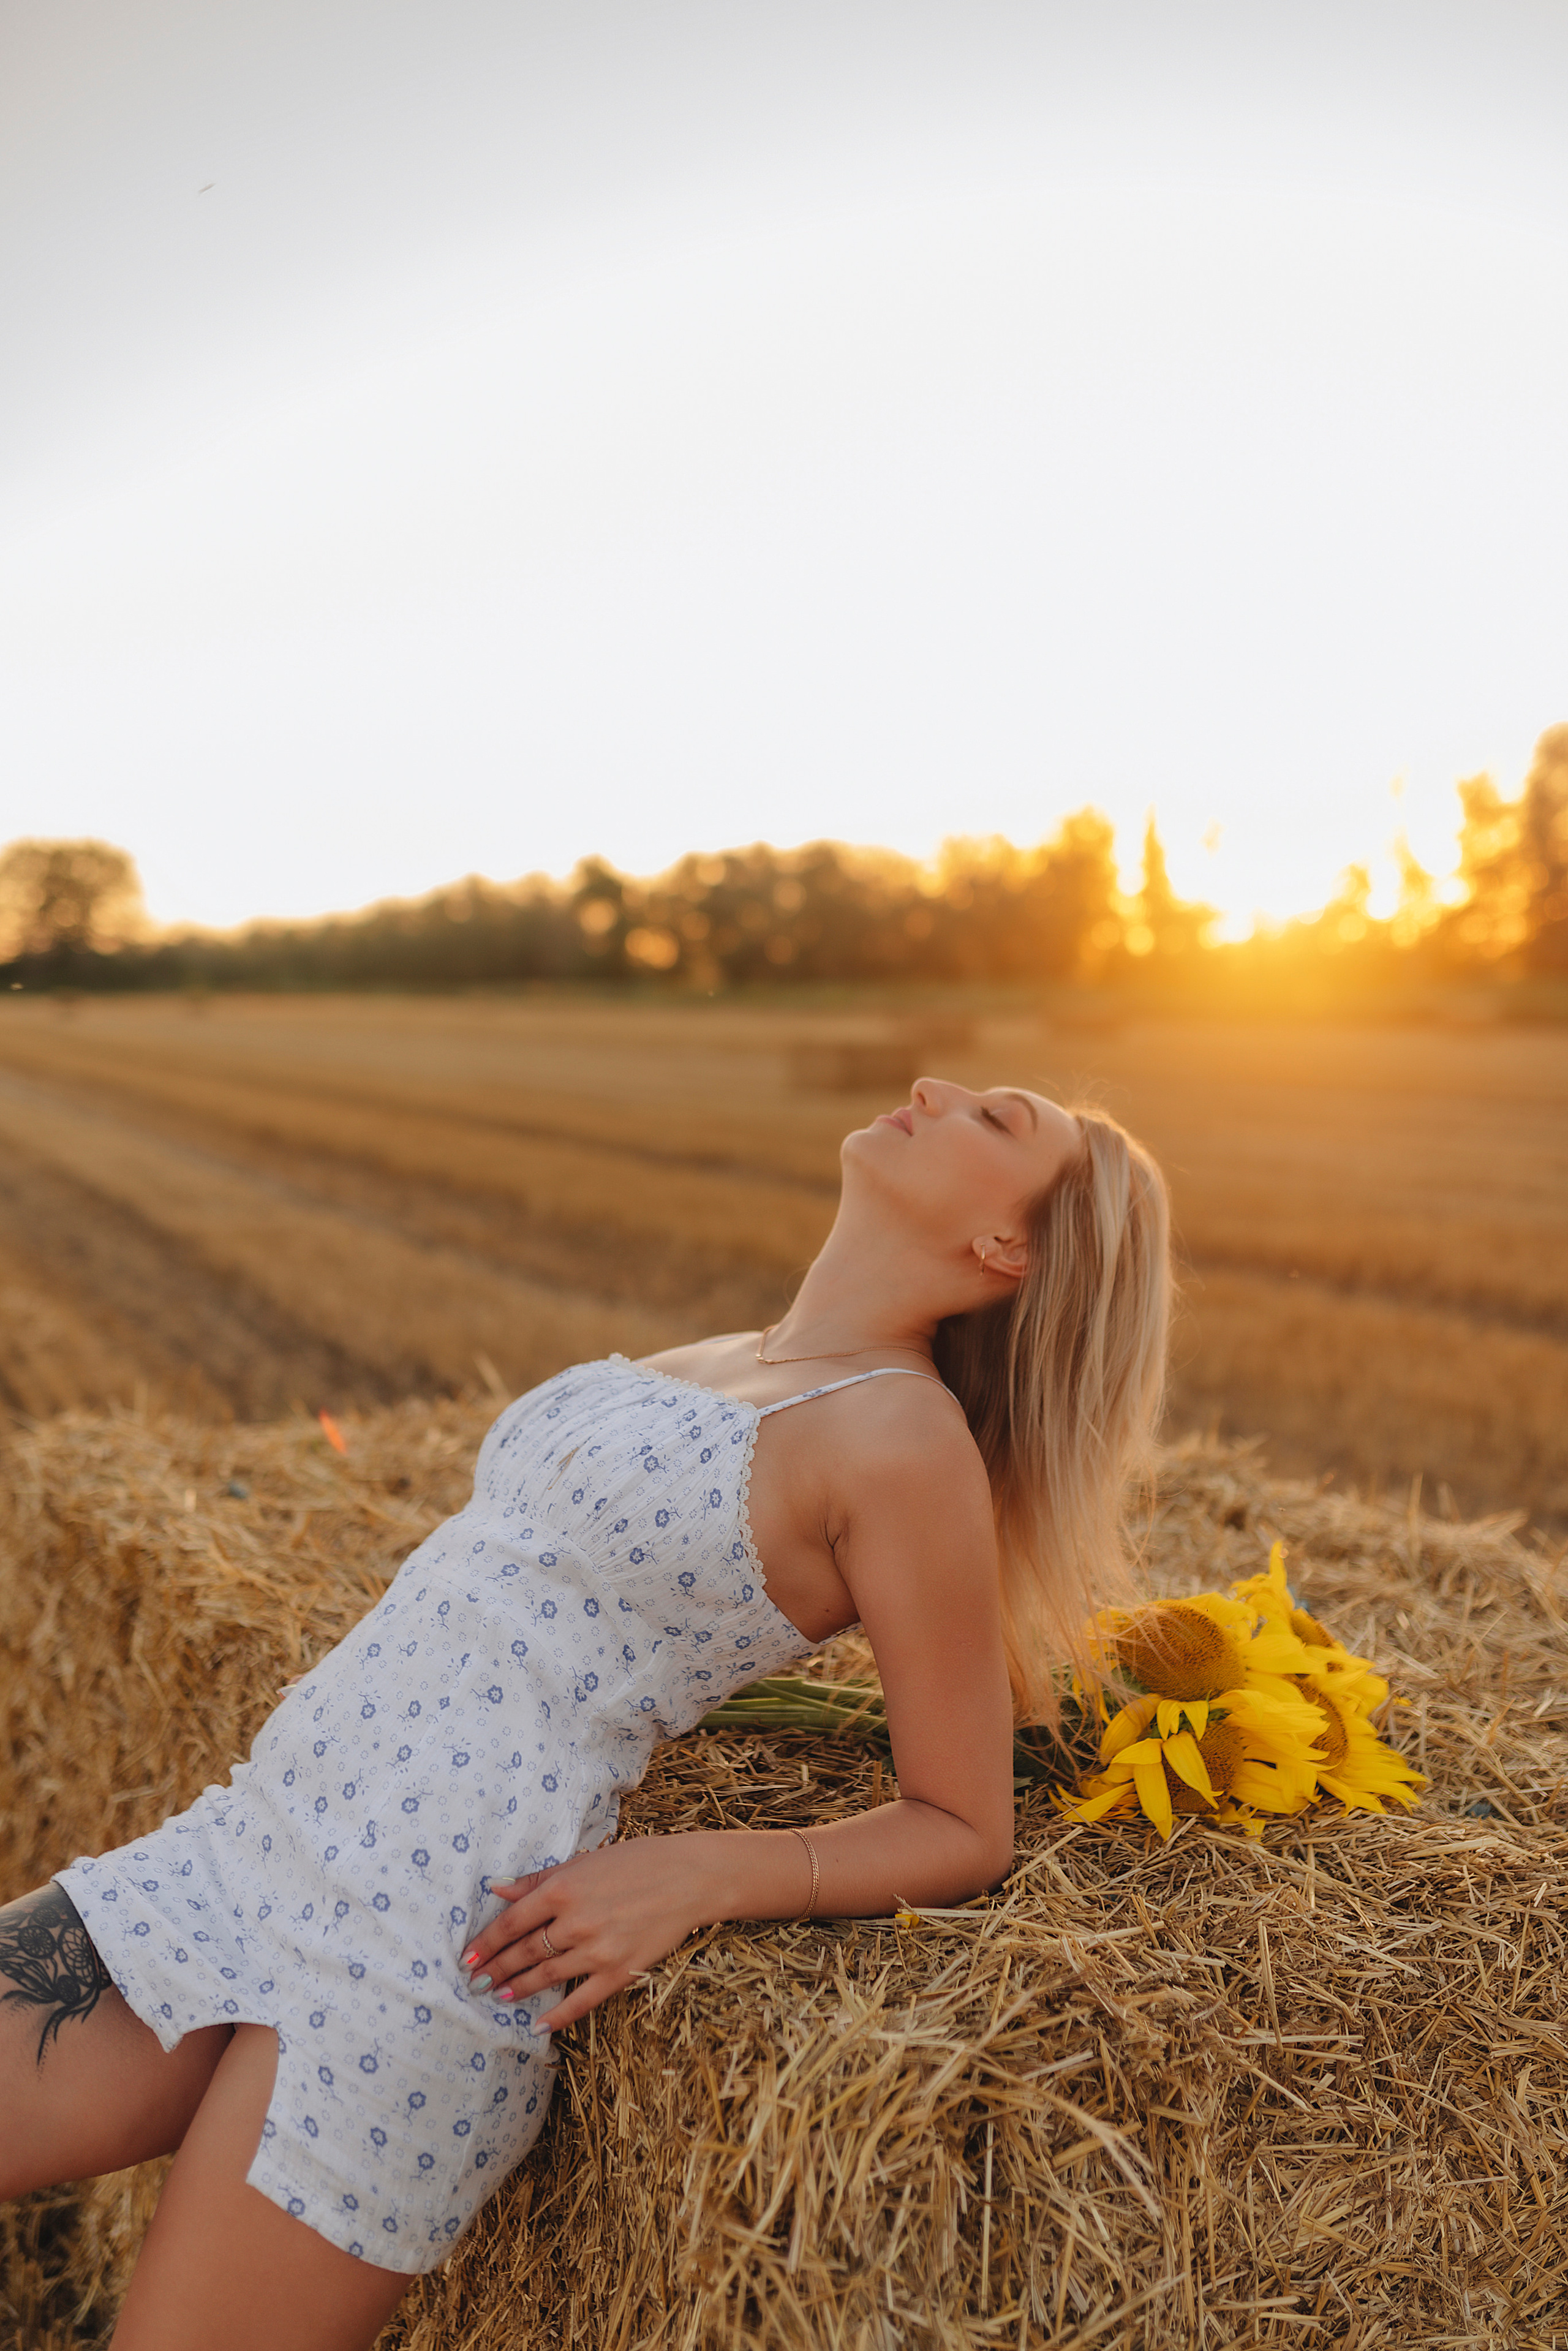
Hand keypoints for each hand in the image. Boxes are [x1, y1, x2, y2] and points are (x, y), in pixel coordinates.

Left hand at [460, 1836, 710, 2035]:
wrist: (690, 1879)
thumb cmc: (636, 1862)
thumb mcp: (583, 1861)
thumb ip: (538, 1880)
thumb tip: (497, 1889)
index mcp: (563, 1889)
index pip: (511, 1922)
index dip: (486, 1942)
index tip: (467, 1956)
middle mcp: (576, 1921)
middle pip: (523, 1952)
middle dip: (495, 1968)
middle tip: (474, 1982)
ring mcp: (597, 1950)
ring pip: (546, 1976)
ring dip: (518, 1988)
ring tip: (499, 1996)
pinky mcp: (619, 1972)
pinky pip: (581, 2001)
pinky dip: (558, 2016)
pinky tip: (539, 2025)